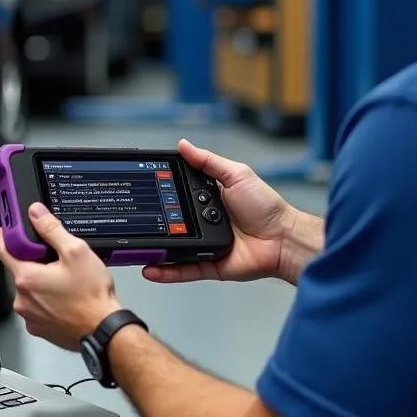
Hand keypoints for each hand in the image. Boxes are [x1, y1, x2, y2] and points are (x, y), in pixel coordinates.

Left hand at [0, 204, 121, 351]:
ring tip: (67, 283)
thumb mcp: (75, 252)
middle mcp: (23, 300)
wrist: (103, 330)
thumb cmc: (92, 296)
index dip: (4, 237)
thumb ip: (52, 230)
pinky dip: (47, 301)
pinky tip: (66, 299)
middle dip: (35, 264)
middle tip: (56, 261)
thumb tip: (36, 214)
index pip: (4, 251)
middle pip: (21, 272)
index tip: (4, 231)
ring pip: (31, 291)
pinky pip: (38, 308)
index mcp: (27, 278)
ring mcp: (30, 316)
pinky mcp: (40, 329)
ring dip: (42, 284)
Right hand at [143, 138, 298, 284]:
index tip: (144, 191)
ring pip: (173, 249)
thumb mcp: (236, 175)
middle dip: (153, 223)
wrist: (283, 238)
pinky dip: (167, 271)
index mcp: (208, 199)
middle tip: (134, 221)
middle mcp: (203, 222)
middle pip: (171, 223)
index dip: (161, 194)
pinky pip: (184, 270)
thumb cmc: (266, 206)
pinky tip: (150, 269)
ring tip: (135, 248)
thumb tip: (184, 145)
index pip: (177, 195)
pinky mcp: (209, 265)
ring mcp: (204, 245)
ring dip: (155, 250)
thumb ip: (208, 161)